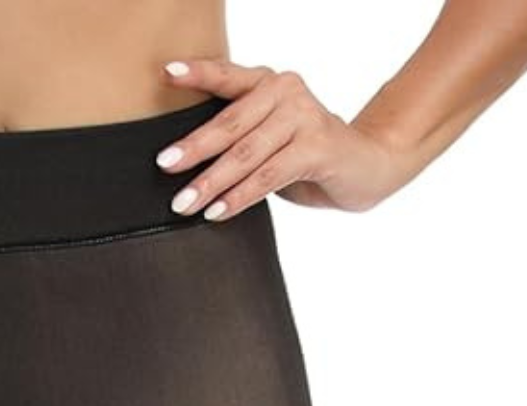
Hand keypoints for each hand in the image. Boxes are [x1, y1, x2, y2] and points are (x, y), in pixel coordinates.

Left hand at [155, 57, 420, 216]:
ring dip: (211, 181)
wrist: (363, 169)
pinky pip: (269, 174)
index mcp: (269, 84)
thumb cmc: (305, 157)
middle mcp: (286, 91)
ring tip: (183, 204)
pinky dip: (240, 196)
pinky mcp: (317, 147)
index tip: (166, 73)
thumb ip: (236, 139)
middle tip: (163, 165)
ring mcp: (304, 116)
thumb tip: (181, 163)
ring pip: (247, 152)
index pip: (227, 77)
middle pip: (230, 122)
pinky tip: (217, 212)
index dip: (198, 73)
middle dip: (194, 147)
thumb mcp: (267, 141)